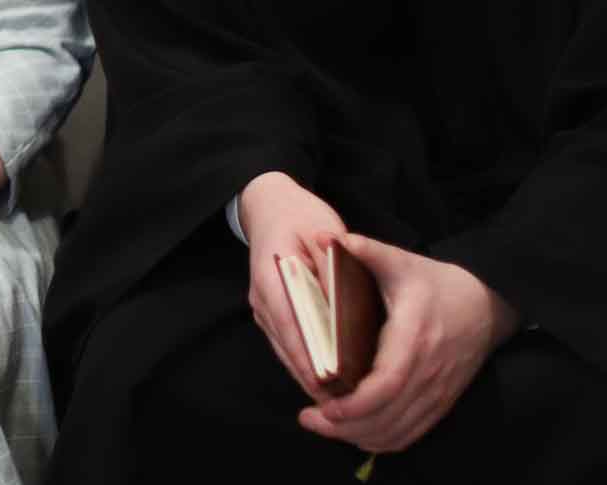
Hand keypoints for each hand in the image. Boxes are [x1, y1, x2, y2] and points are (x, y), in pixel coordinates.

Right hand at [239, 172, 349, 399]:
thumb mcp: (323, 234)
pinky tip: (326, 377)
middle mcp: (262, 298)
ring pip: (286, 350)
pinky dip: (306, 360)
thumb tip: (343, 309)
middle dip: (313, 375)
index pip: (290, 325)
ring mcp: (263, 308)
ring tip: (339, 399)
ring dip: (309, 373)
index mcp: (272, 277)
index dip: (309, 357)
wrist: (272, 204)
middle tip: (343, 402)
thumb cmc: (300, 216)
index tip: (330, 382)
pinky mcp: (270, 311)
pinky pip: (288, 342)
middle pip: (287, 346)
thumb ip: (332, 270)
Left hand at [297, 232, 519, 452]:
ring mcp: (436, 393)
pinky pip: (410, 435)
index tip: (322, 404)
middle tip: (310, 418)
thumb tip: (325, 236)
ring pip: (396, 433)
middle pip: (385, 418)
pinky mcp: (440, 403)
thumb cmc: (439, 283)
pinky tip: (356, 432)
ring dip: (359, 437)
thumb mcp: (403, 262)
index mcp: (414, 339)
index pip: (384, 386)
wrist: (488, 305)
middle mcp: (427, 374)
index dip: (353, 404)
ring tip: (325, 425)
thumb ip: (366, 250)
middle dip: (344, 427)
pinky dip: (381, 440)